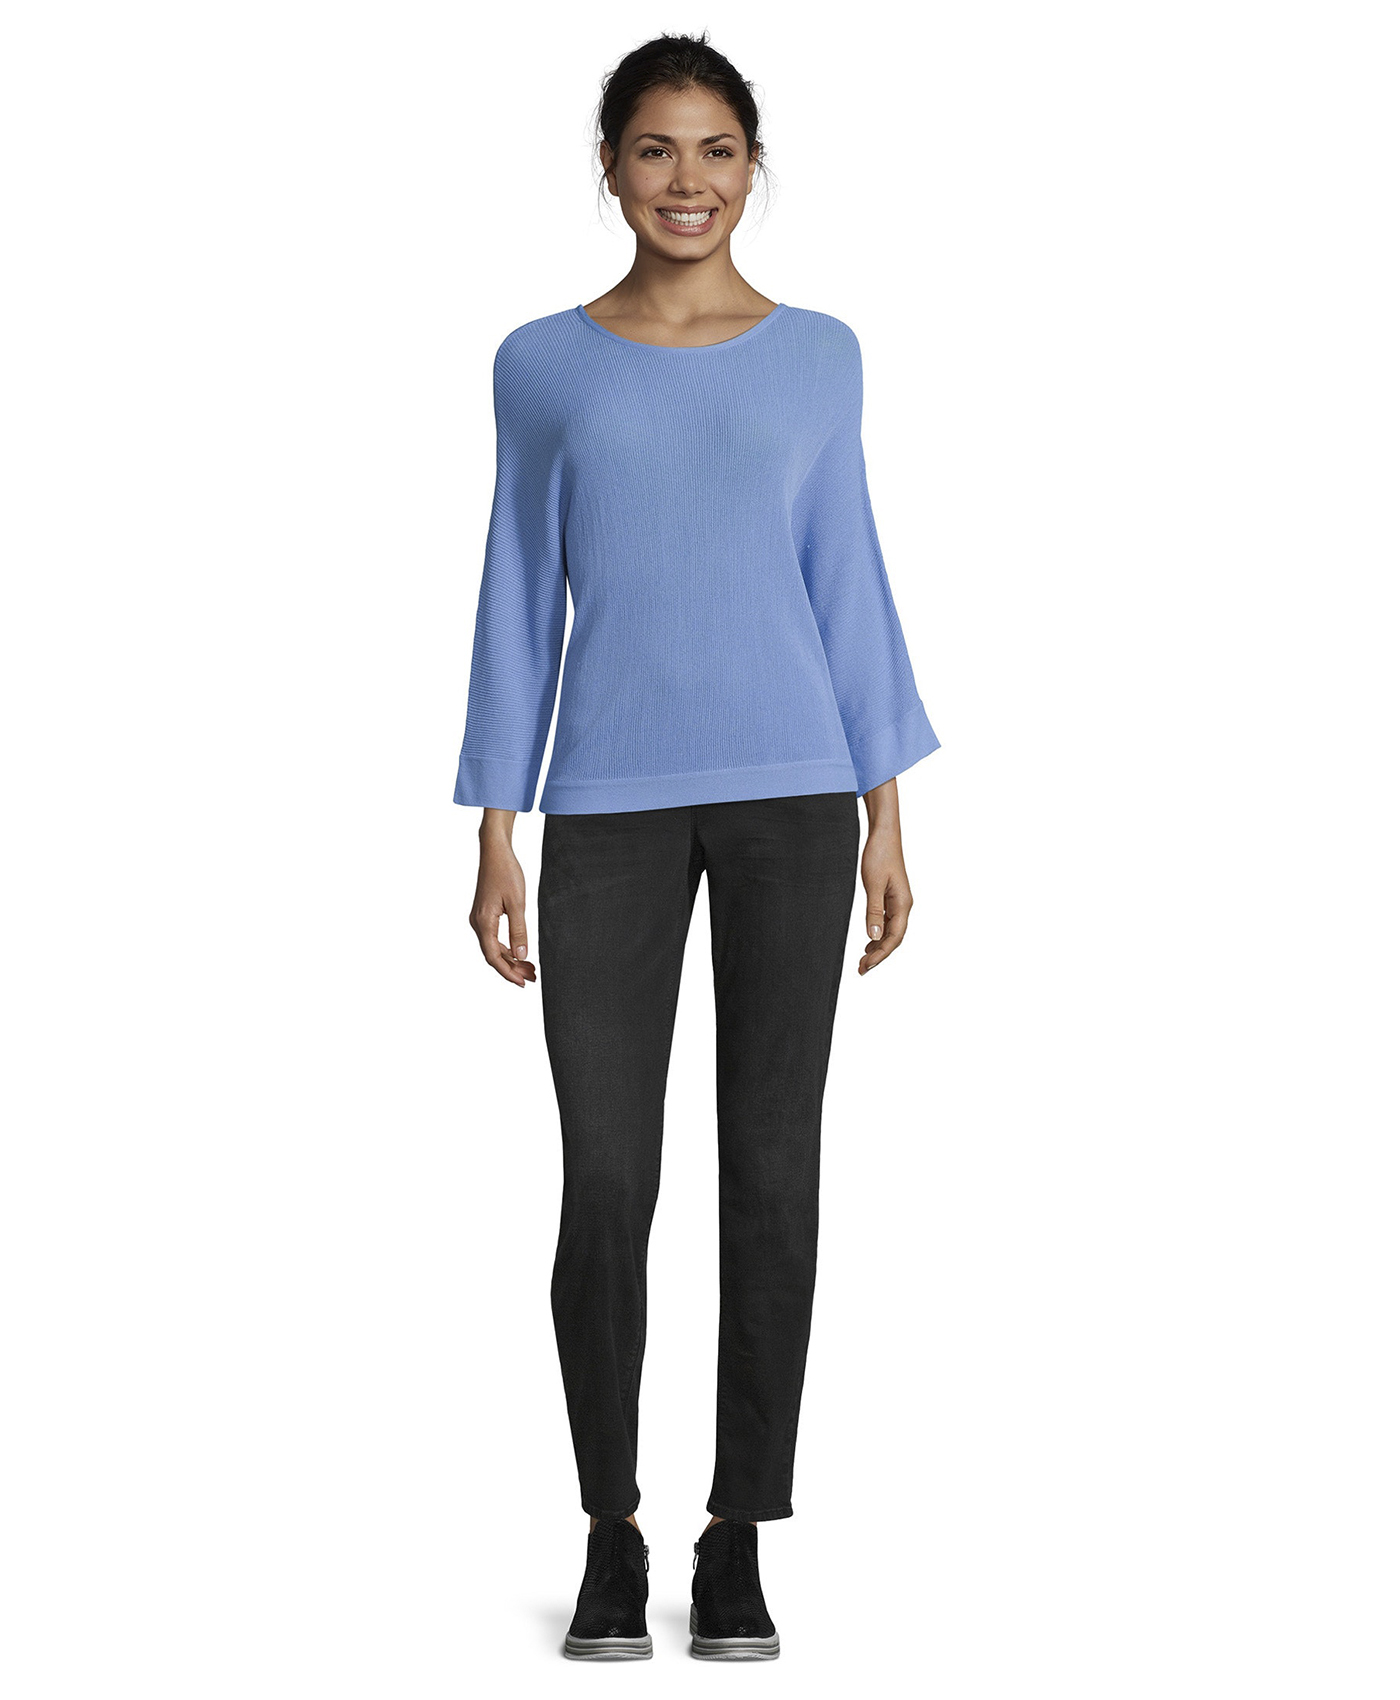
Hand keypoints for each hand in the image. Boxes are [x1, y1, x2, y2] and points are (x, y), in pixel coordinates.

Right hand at [470, 812, 535, 986]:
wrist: (494, 852)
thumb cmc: (506, 873)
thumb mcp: (518, 903)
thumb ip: (519, 931)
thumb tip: (521, 956)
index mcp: (484, 922)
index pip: (493, 957)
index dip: (508, 973)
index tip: (523, 983)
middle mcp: (477, 923)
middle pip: (493, 955)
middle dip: (512, 968)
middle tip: (532, 977)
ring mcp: (479, 919)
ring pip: (493, 947)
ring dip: (510, 959)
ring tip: (529, 967)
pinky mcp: (483, 914)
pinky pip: (493, 937)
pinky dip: (506, 947)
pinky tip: (519, 951)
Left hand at [858, 781, 913, 974]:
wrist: (884, 834)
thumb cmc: (879, 855)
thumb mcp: (873, 884)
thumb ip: (874, 911)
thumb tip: (874, 937)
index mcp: (903, 904)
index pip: (894, 938)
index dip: (881, 955)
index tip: (866, 966)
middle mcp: (904, 905)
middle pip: (894, 938)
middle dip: (879, 955)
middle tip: (861, 969)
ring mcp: (898, 901)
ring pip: (891, 932)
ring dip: (879, 947)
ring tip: (863, 960)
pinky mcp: (891, 896)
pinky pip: (887, 922)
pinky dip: (878, 934)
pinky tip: (869, 941)